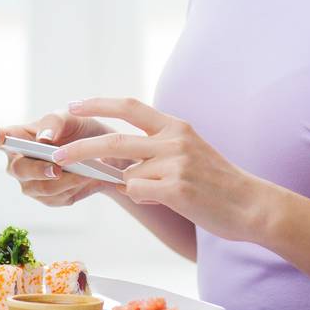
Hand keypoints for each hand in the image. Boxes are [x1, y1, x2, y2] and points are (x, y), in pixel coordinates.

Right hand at [0, 111, 117, 208]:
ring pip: (39, 188)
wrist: (103, 153)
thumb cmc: (78, 130)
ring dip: (63, 181)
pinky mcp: (47, 198)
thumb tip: (43, 138)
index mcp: (15, 137)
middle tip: (57, 169)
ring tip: (85, 172)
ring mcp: (30, 182)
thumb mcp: (71, 117)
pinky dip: (73, 188)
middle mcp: (17, 162)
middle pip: (17, 169)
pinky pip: (56, 198)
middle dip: (37, 169)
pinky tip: (86, 178)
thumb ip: (55, 121)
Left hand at [54, 97, 270, 242]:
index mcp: (175, 126)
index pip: (128, 106)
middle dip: (80, 149)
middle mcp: (173, 139)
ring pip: (128, 175)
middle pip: (114, 141)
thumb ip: (156, 150)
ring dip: (133, 187)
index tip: (72, 105)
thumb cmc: (218, 184)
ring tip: (161, 192)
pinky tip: (169, 201)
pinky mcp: (177, 188)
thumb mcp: (188, 153)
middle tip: (57, 156)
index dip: (97, 104)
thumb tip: (119, 164)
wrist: (252, 205)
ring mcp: (176, 163)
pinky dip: (144, 198)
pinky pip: (140, 193)